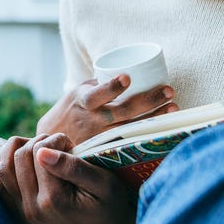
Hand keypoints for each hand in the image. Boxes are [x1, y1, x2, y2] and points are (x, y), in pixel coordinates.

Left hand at [0, 132, 136, 223]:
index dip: (56, 140)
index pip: (39, 154)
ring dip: (18, 148)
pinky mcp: (16, 213)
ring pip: (2, 167)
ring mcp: (21, 213)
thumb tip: (42, 152)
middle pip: (18, 157)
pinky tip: (23, 159)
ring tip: (40, 149)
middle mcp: (32, 209)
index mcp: (54, 201)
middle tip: (58, 146)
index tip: (71, 144)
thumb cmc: (109, 205)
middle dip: (38, 141)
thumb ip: (73, 166)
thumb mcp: (103, 183)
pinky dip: (5, 163)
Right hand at [36, 76, 177, 145]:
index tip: (127, 78)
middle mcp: (92, 121)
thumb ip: (100, 85)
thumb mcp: (79, 94)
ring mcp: (101, 138)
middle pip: (123, 112)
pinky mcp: (107, 151)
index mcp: (83, 101)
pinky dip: (148, 136)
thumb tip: (130, 72)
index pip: (96, 95)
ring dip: (154, 118)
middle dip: (148, 101)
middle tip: (168, 90)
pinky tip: (165, 130)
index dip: (111, 87)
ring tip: (173, 107)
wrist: (51, 141)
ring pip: (131, 128)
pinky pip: (130, 142)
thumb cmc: (71, 111)